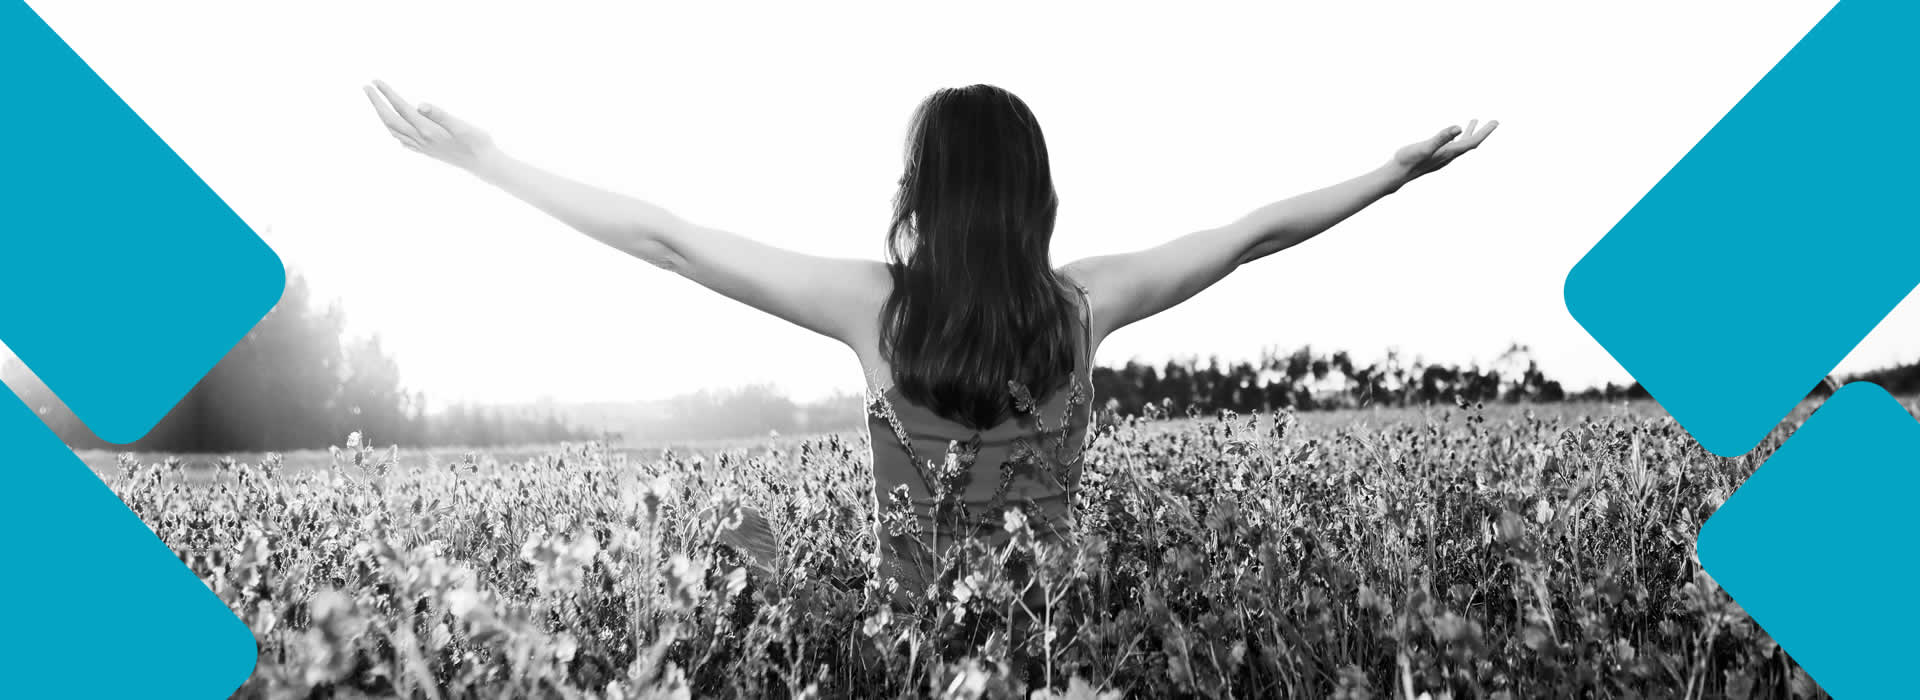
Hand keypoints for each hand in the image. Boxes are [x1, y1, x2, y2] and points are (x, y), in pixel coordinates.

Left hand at [363, 80, 498, 170]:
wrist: (484, 165)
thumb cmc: (477, 143)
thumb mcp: (462, 126)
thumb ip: (440, 115)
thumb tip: (419, 105)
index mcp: (427, 130)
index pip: (401, 108)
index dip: (387, 94)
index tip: (376, 81)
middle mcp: (421, 139)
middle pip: (391, 120)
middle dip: (377, 103)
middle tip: (367, 87)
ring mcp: (423, 147)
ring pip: (394, 131)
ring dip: (382, 116)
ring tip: (376, 104)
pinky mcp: (427, 151)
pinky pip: (403, 140)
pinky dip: (393, 131)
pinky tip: (395, 129)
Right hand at [1390, 119, 1498, 182]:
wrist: (1396, 175)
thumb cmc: (1408, 160)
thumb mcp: (1425, 147)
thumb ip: (1441, 137)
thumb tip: (1458, 128)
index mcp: (1449, 152)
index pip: (1472, 142)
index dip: (1485, 132)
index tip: (1496, 122)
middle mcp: (1448, 156)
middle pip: (1470, 144)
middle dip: (1482, 132)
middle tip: (1494, 122)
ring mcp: (1441, 157)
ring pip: (1461, 145)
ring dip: (1470, 134)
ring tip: (1474, 121)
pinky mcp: (1434, 157)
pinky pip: (1452, 146)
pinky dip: (1458, 138)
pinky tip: (1453, 135)